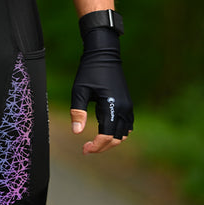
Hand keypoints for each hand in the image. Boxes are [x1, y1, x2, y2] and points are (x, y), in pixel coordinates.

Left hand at [70, 27, 132, 153]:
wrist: (104, 54)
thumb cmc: (89, 71)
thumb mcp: (79, 90)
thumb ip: (78, 111)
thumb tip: (76, 132)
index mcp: (112, 105)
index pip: (107, 135)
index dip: (96, 146)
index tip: (84, 149)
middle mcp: (124, 109)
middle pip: (116, 138)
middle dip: (102, 146)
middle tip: (86, 148)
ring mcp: (128, 107)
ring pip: (123, 134)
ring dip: (110, 140)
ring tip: (94, 141)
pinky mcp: (127, 104)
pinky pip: (126, 125)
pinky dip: (116, 132)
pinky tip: (103, 130)